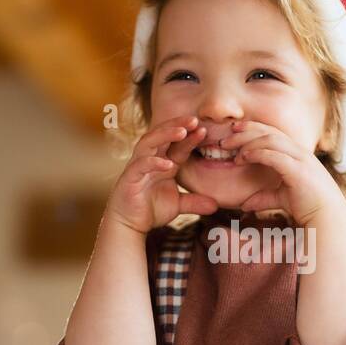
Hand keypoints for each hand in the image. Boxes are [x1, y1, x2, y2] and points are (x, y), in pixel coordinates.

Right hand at [106, 116, 218, 233]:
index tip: (204, 130)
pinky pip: (140, 165)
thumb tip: (216, 205)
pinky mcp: (129, 178)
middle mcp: (150, 160)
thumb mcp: (178, 205)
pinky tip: (168, 164)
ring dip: (165, 135)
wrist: (129, 225)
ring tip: (182, 131)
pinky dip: (153, 163)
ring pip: (149, 143)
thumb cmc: (150, 210)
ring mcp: (138, 167)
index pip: (177, 145)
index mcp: (162, 162)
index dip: (190, 136)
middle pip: (162, 135)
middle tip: (194, 119)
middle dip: (177, 125)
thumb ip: (195, 202)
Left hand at [222, 120, 343, 224]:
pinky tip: (243, 157)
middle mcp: (300, 152)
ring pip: (270, 140)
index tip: (235, 130)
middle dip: (246, 130)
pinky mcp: (298, 170)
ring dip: (248, 142)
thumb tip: (245, 204)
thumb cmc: (309, 208)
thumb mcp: (282, 199)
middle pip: (270, 131)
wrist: (328, 218)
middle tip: (226, 136)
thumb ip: (265, 198)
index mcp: (298, 154)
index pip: (274, 132)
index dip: (254, 128)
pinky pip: (274, 155)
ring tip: (230, 149)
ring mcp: (300, 159)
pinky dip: (257, 154)